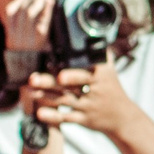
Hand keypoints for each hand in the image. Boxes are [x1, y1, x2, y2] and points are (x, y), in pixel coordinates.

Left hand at [0, 0, 64, 52]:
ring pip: (22, 10)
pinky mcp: (9, 29)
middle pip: (30, 14)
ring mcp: (15, 34)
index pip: (42, 26)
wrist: (25, 66)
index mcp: (39, 46)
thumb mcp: (54, 47)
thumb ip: (57, 30)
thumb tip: (56, 6)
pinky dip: (20, 1)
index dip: (46, 11)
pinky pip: (11, 12)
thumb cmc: (44, 56)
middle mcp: (26, 40)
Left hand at [20, 61, 141, 141]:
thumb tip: (88, 33)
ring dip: (46, 96)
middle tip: (33, 79)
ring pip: (65, 100)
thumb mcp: (109, 69)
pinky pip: (66, 118)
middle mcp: (95, 89)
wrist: (123, 117)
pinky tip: (39, 113)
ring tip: (30, 91)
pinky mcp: (84, 119)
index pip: (86, 71)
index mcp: (101, 74)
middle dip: (51, 82)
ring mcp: (89, 106)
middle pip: (71, 86)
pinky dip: (53, 116)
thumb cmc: (111, 88)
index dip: (73, 74)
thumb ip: (99, 53)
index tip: (59, 72)